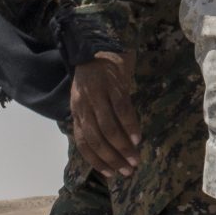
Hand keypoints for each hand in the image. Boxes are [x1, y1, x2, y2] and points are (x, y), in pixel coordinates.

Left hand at [69, 51, 141, 179]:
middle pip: (95, 138)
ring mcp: (98, 94)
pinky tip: (138, 138)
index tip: (111, 174)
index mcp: (77, 109)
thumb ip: (93, 117)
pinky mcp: (113, 84)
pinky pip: (121, 110)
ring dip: (121, 147)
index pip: (82, 142)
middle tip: (127, 171)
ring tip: (134, 160)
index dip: (96, 160)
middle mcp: (84, 104)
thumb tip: (110, 144)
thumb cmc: (97, 73)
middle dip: (111, 158)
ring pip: (107, 127)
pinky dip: (129, 126)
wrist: (100, 40)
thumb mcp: (88, 97)